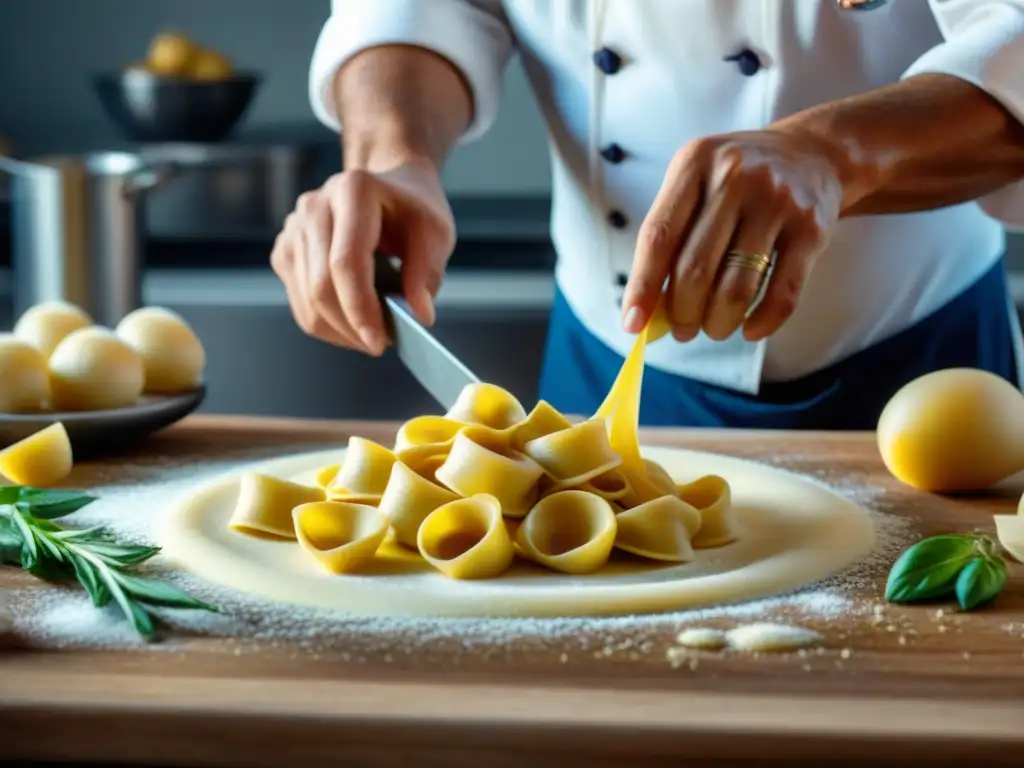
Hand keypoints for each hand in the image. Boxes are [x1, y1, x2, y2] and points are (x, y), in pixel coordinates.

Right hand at [271, 156, 455, 354]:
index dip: (360, 308)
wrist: (389, 186)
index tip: (379, 342)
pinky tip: (352, 321)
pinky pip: (299, 302)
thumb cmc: (412, 210)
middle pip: (320, 285)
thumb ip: (427, 272)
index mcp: (353, 191)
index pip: (346, 263)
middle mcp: (314, 206)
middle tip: (379, 345)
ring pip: (306, 300)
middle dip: (350, 327)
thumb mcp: (435, 233)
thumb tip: (419, 314)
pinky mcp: (285, 250)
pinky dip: (326, 323)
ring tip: (370, 334)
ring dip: (339, 330)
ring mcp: (293, 228)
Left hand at [622, 129, 846, 342]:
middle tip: (682, 330)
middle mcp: (735, 177)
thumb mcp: (696, 184)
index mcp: (694, 163)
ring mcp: (777, 202)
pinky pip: (783, 294)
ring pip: (736, 288)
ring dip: (718, 322)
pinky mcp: (811, 229)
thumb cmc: (736, 181)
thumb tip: (646, 311)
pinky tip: (750, 330)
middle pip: (694, 269)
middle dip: (682, 313)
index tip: (632, 323)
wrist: (812, 152)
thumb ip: (670, 238)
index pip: (658, 236)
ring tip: (713, 328)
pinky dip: (762, 323)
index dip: (642, 286)